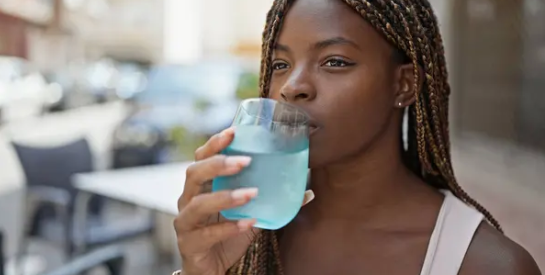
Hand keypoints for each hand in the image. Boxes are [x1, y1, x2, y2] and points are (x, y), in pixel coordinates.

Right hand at [174, 127, 259, 274]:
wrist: (212, 269)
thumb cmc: (228, 234)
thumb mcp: (251, 213)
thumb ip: (273, 200)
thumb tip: (307, 191)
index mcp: (201, 186)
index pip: (202, 157)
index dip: (215, 143)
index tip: (234, 131)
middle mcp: (188, 199)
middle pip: (193, 173)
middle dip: (218, 164)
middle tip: (245, 161)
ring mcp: (186, 222)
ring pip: (197, 204)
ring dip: (225, 196)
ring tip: (251, 193)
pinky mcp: (190, 245)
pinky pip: (206, 234)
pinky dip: (228, 228)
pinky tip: (249, 222)